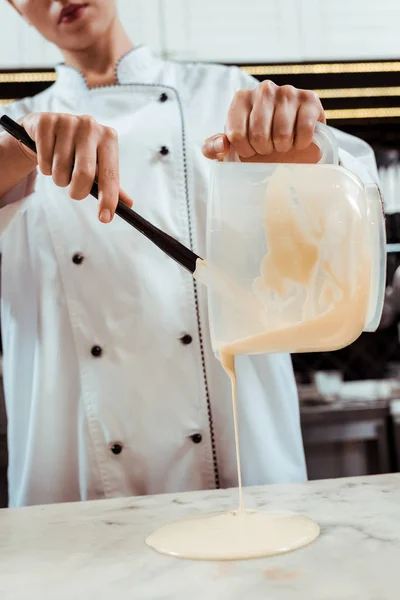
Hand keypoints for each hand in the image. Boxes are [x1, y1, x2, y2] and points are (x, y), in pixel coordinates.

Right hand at [20, 112, 132, 221]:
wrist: (50, 129)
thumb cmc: (78, 151)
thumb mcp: (97, 164)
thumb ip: (111, 184)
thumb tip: (129, 204)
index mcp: (108, 138)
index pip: (110, 174)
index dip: (108, 199)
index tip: (105, 218)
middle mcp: (91, 126)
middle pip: (84, 174)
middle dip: (77, 192)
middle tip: (75, 193)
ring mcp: (68, 122)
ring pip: (60, 170)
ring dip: (59, 179)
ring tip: (60, 169)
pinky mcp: (47, 122)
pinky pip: (44, 160)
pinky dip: (45, 167)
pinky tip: (48, 157)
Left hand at [202, 81, 325, 163]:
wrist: (291, 140)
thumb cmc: (258, 143)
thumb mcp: (231, 147)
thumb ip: (214, 147)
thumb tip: (221, 146)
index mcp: (241, 99)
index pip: (236, 135)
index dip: (244, 151)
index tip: (250, 150)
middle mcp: (263, 89)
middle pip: (259, 136)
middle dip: (264, 150)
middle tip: (269, 148)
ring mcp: (288, 92)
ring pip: (281, 135)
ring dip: (283, 147)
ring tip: (283, 143)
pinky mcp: (310, 99)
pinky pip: (304, 131)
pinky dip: (300, 143)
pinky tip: (298, 140)